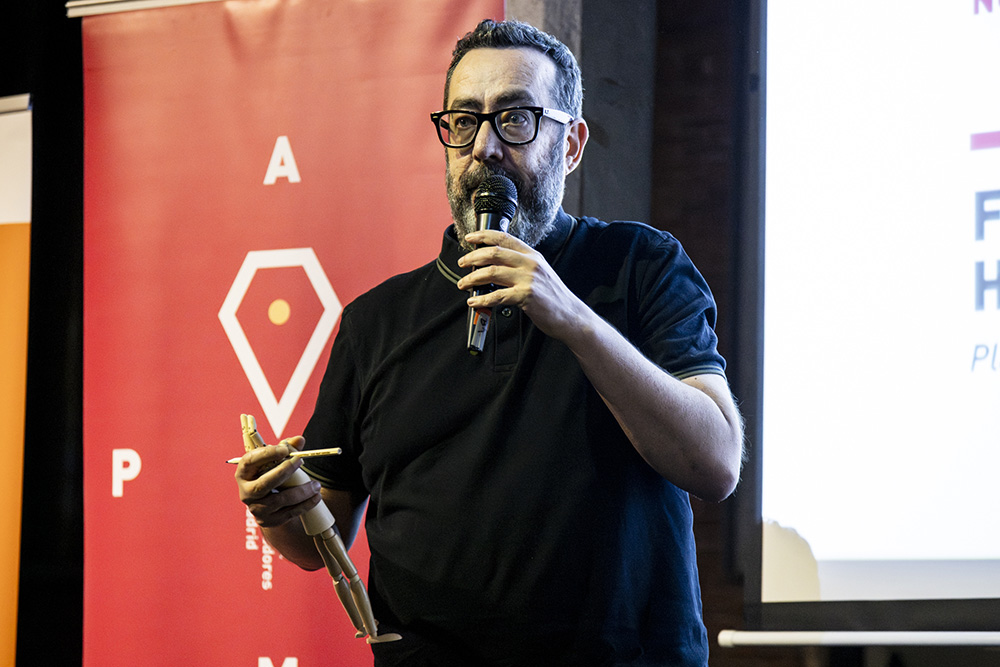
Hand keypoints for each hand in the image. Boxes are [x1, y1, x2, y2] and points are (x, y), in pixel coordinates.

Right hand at [235, 436, 322, 527]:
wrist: (271, 503)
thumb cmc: (272, 474)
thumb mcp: (276, 460)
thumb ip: (287, 448)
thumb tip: (300, 440)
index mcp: (244, 473)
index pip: (250, 462)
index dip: (266, 454)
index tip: (284, 449)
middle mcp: (246, 492)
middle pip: (263, 484)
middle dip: (284, 471)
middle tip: (300, 461)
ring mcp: (256, 508)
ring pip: (280, 500)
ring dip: (301, 491)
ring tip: (316, 484)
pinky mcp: (268, 520)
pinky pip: (288, 513)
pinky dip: (305, 505)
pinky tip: (316, 497)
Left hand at [456, 229, 586, 340]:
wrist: (570, 315)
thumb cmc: (553, 297)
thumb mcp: (540, 273)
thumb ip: (521, 266)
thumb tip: (494, 266)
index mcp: (533, 255)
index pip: (505, 238)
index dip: (484, 235)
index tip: (470, 238)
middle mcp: (531, 263)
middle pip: (494, 253)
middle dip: (473, 257)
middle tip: (462, 263)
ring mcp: (529, 279)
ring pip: (492, 272)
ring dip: (472, 278)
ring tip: (464, 284)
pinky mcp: (527, 296)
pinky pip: (497, 295)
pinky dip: (482, 299)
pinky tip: (474, 302)